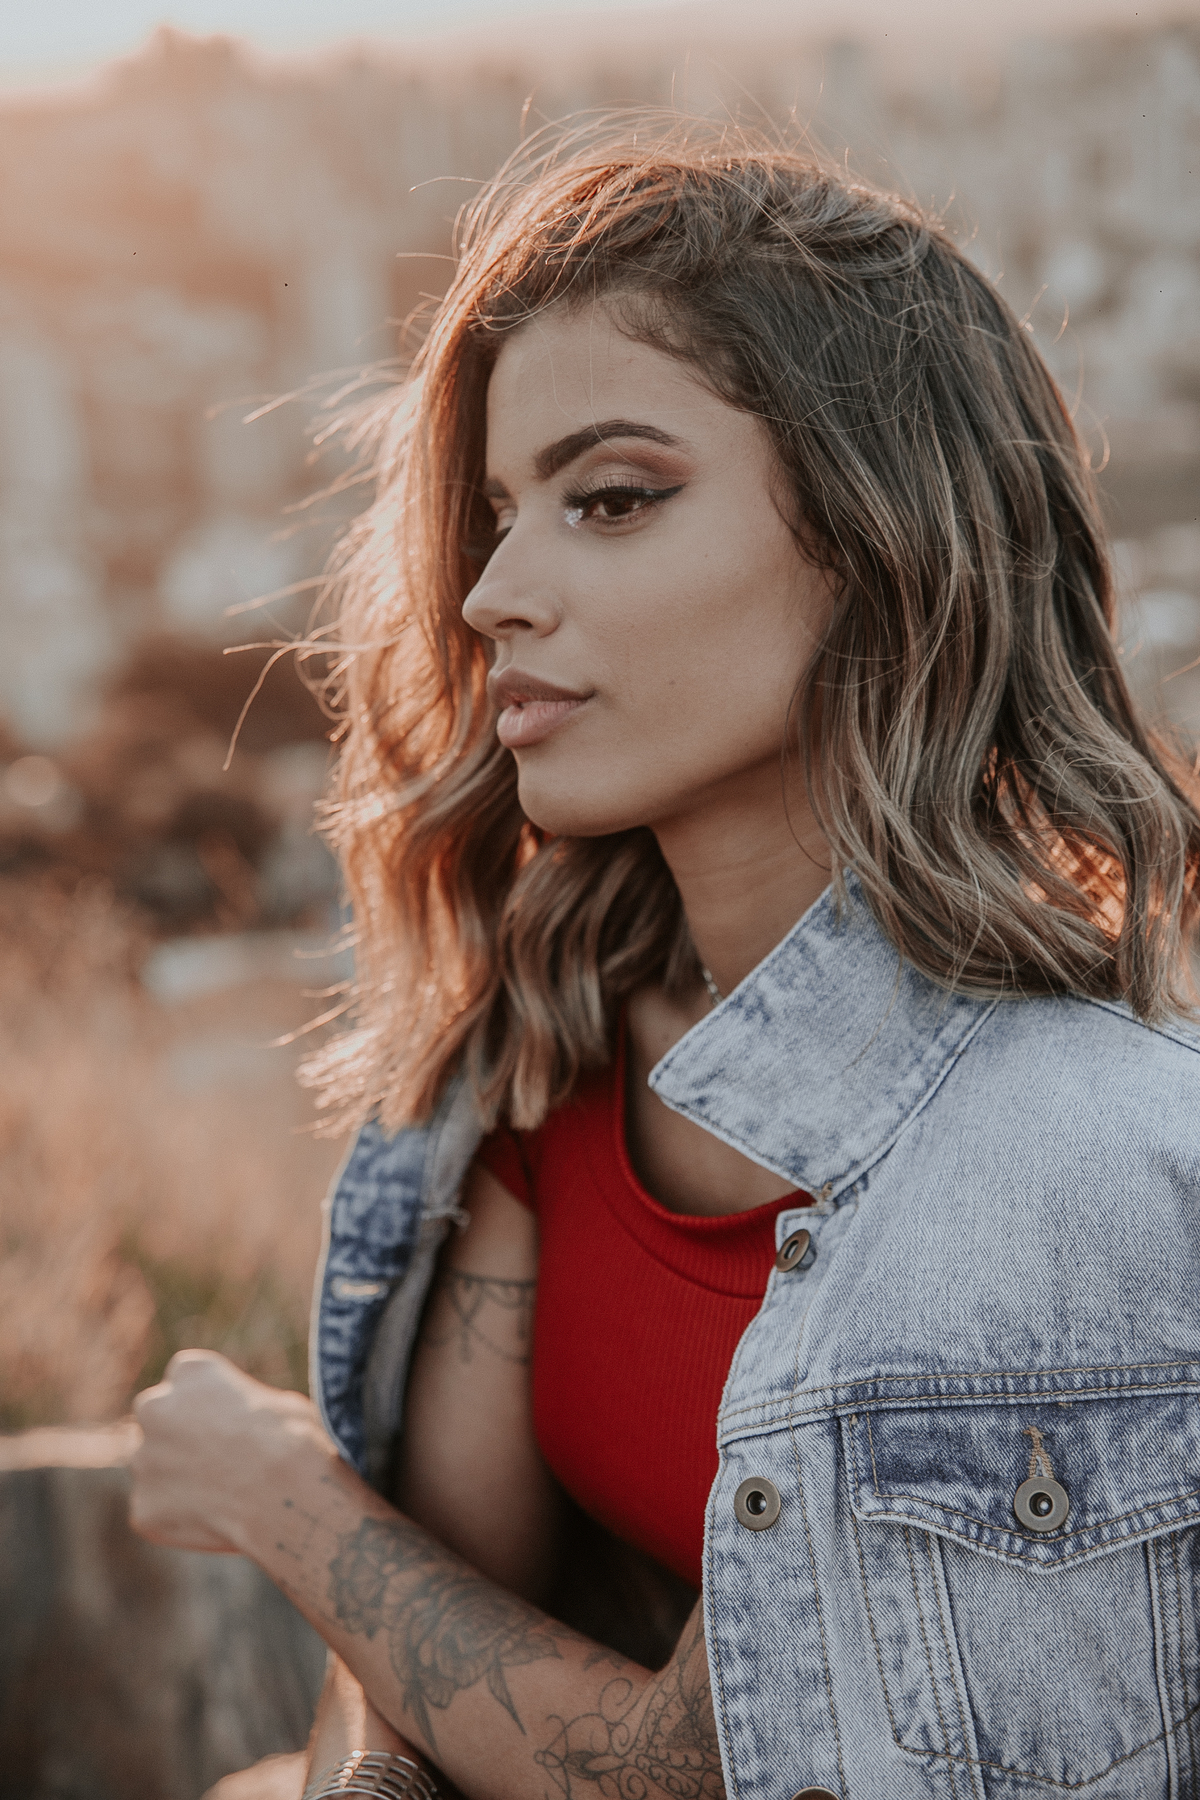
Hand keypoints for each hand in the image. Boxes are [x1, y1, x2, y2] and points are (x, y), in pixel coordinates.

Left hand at [130, 1348, 333, 1553]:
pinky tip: (216, 1522)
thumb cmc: (294, 1441)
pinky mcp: (142, 1507)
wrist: (286, 1494)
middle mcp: (155, 1408)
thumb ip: (242, 1406)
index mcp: (189, 1370)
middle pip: (157, 1417)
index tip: (228, 1423)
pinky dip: (178, 1518)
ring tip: (223, 1495)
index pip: (185, 1380)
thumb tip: (242, 1423)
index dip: (207, 1404)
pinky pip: (156, 1512)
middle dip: (176, 1435)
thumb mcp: (277, 1402)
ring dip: (175, 1477)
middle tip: (215, 1459)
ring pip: (153, 1467)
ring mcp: (144, 1460)